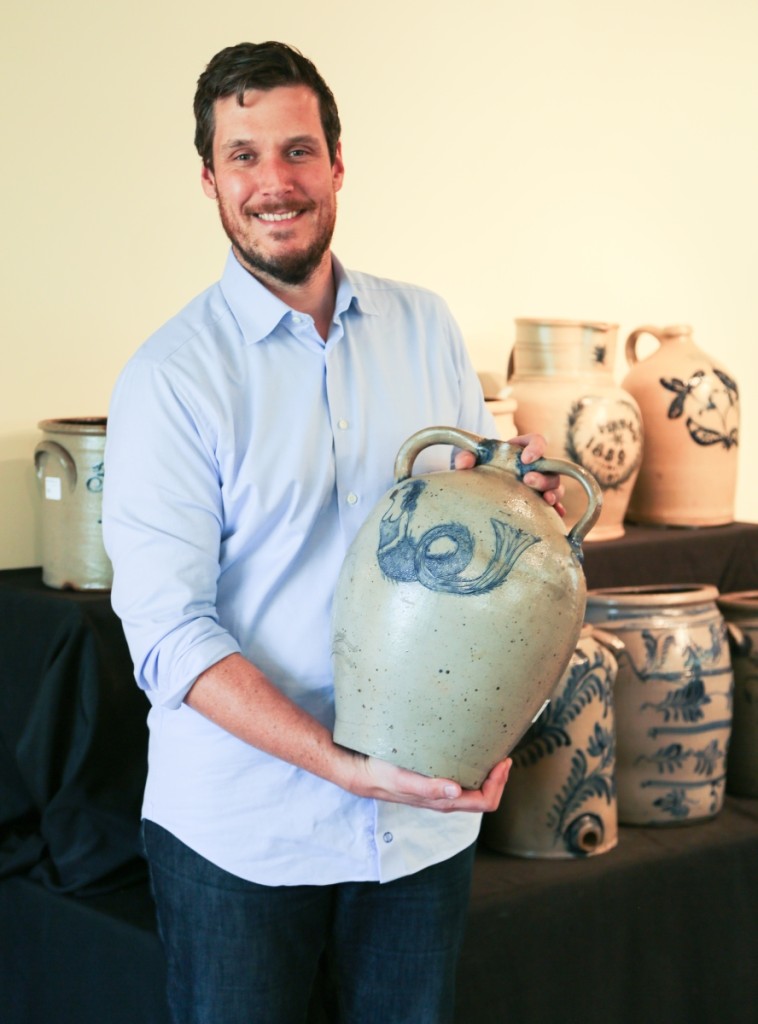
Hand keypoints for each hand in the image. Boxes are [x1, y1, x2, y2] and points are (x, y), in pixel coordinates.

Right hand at [346, 754, 510, 812]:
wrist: (362, 772)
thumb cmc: (382, 775)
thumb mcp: (403, 780)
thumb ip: (429, 788)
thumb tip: (456, 791)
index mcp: (444, 802)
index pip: (484, 802)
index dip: (499, 784)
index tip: (502, 760)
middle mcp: (446, 799)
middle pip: (484, 797)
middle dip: (499, 778)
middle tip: (503, 752)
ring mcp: (441, 791)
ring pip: (475, 789)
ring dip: (488, 773)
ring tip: (493, 750)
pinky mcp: (434, 780)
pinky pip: (462, 779)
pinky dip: (474, 768)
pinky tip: (471, 751)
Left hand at [454, 432, 564, 516]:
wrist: (481, 487)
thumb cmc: (481, 468)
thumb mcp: (472, 461)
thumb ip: (466, 457)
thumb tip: (464, 462)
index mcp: (522, 449)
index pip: (537, 441)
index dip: (536, 448)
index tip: (526, 458)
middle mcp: (535, 467)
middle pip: (550, 468)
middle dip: (542, 475)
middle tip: (527, 480)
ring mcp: (540, 485)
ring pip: (556, 487)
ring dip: (553, 493)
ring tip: (546, 500)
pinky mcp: (540, 502)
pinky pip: (555, 507)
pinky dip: (557, 511)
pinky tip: (555, 516)